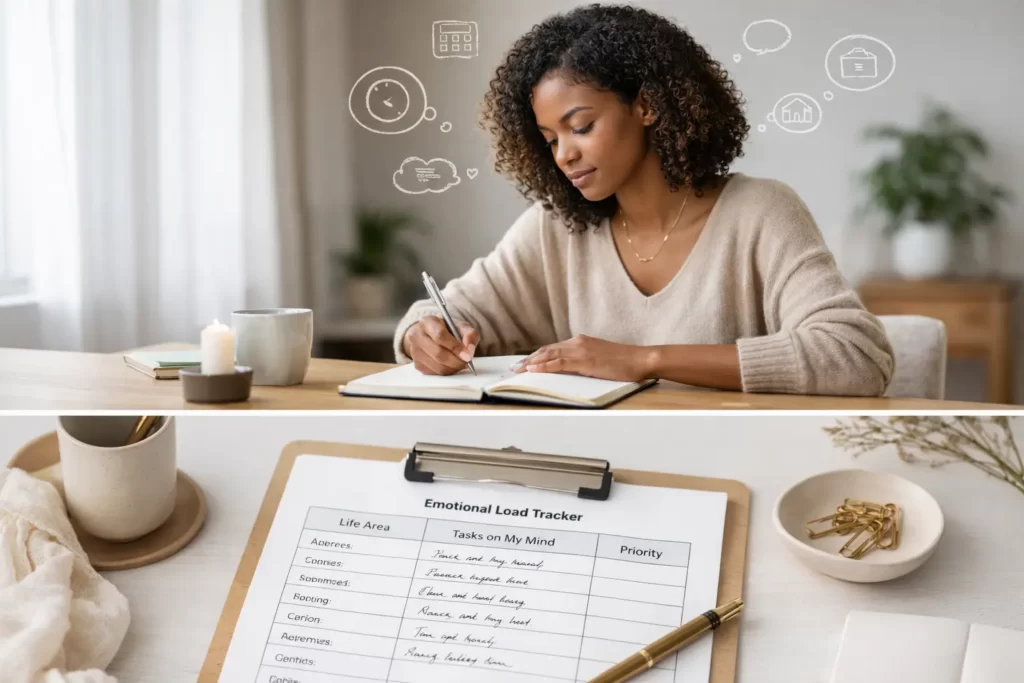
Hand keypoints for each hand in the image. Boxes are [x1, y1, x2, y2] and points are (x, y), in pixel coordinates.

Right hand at [403, 316, 479, 374]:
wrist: (434, 336)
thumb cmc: (449, 331)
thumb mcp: (461, 327)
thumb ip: (470, 335)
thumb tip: (469, 350)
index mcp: (427, 322)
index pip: (440, 335)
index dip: (455, 347)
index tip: (467, 355)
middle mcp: (416, 336)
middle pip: (438, 353)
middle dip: (456, 360)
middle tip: (466, 362)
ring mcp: (414, 351)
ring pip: (437, 366)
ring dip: (453, 368)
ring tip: (461, 363)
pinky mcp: (417, 365)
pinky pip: (435, 373)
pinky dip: (447, 372)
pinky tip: (451, 365)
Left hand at [512, 335, 655, 381]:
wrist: (640, 359)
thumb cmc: (624, 362)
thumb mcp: (599, 360)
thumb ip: (584, 362)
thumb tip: (571, 370)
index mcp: (581, 342)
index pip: (553, 348)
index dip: (537, 356)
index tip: (525, 363)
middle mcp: (577, 342)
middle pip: (547, 350)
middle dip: (529, 359)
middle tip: (515, 368)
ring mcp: (580, 350)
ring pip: (549, 355)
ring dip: (531, 363)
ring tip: (518, 370)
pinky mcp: (584, 360)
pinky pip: (559, 363)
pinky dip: (544, 366)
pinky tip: (534, 370)